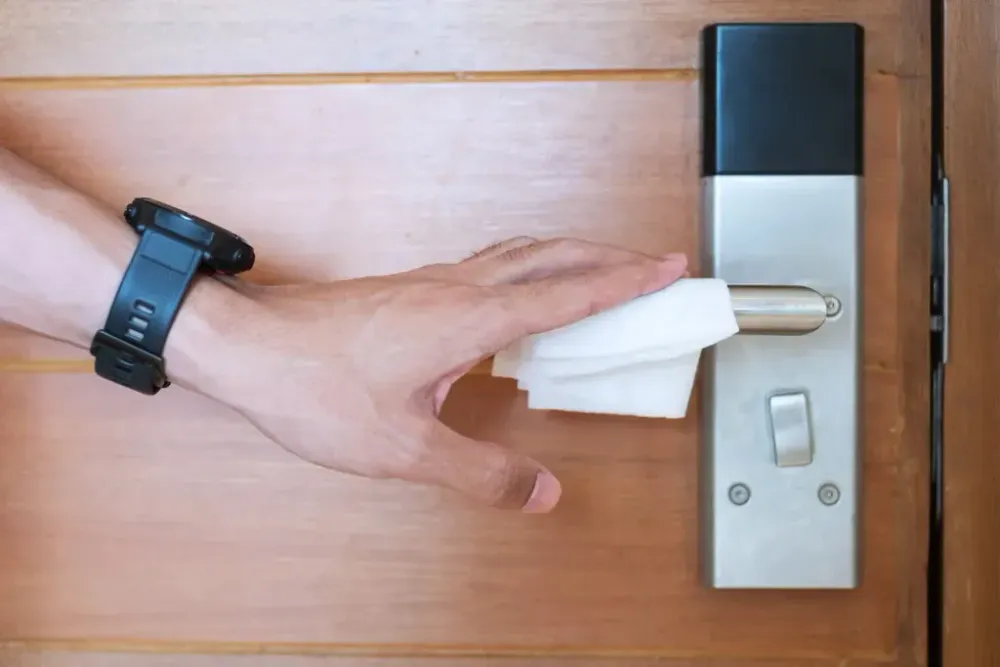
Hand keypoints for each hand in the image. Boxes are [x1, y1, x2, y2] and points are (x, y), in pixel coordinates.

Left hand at [201, 238, 686, 512]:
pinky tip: (519, 293)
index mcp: (468, 319)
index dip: (624, 281)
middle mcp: (456, 289)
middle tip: (652, 262)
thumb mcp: (404, 448)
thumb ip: (479, 472)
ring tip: (600, 268)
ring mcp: (432, 283)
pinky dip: (527, 268)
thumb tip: (542, 491)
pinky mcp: (411, 289)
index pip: (567, 293)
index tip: (668, 266)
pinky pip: (489, 264)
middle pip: (551, 256)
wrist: (245, 347)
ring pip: (519, 253)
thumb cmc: (314, 389)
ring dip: (569, 255)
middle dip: (609, 256)